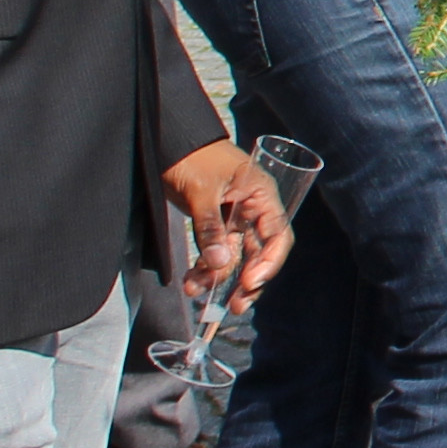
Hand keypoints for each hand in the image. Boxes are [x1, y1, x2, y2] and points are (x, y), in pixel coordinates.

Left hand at [161, 136, 294, 311]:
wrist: (168, 142)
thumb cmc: (193, 157)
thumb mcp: (202, 191)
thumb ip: (210, 228)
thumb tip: (221, 265)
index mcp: (262, 195)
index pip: (278, 235)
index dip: (269, 263)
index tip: (250, 282)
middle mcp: (253, 210)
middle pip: (259, 253)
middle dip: (246, 281)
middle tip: (233, 305)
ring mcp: (234, 219)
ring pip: (235, 257)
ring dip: (219, 278)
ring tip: (198, 293)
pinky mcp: (215, 225)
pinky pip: (215, 253)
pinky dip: (205, 269)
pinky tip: (191, 282)